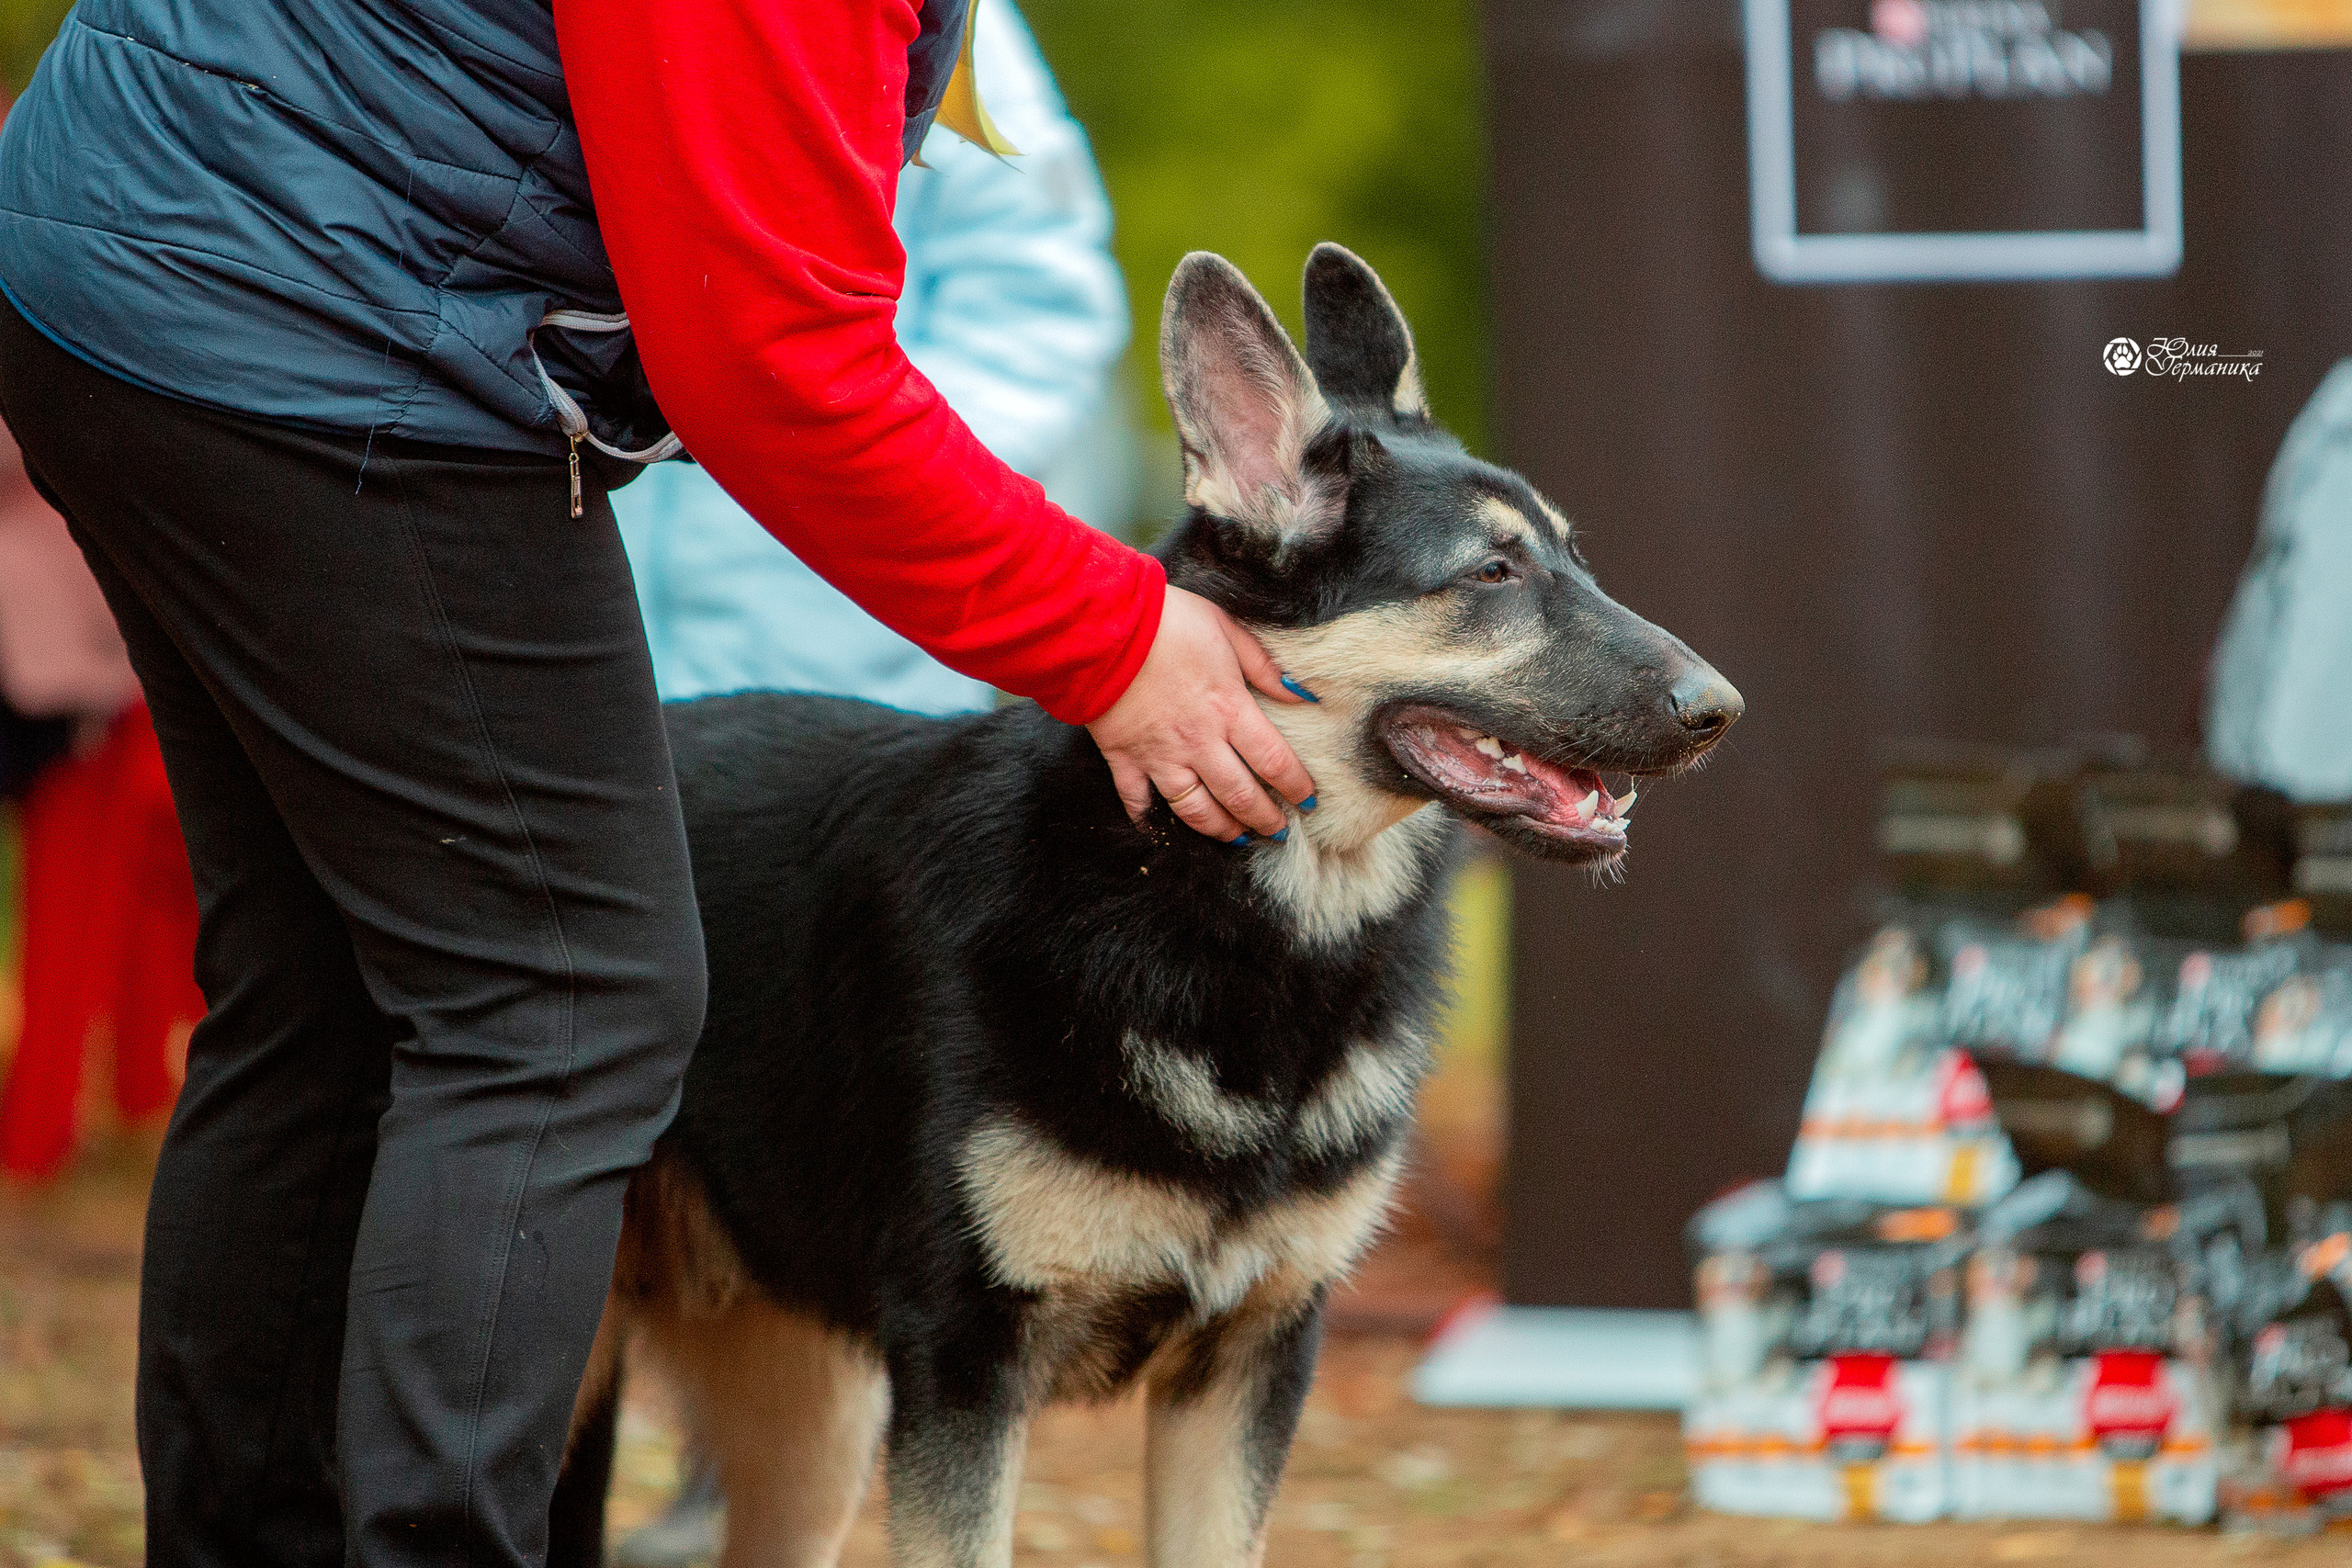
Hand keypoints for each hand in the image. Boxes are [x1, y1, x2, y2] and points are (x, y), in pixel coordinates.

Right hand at [1087, 586, 1315, 841]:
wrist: (1103, 625)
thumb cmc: (1168, 620)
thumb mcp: (1228, 628)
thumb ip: (1265, 666)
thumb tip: (1303, 694)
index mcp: (1229, 709)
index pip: (1274, 762)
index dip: (1295, 787)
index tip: (1308, 801)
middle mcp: (1198, 742)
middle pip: (1239, 795)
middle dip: (1264, 819)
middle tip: (1277, 832)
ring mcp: (1160, 756)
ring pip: (1194, 810)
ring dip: (1220, 830)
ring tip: (1236, 839)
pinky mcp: (1124, 758)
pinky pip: (1138, 802)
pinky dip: (1149, 822)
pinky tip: (1161, 832)